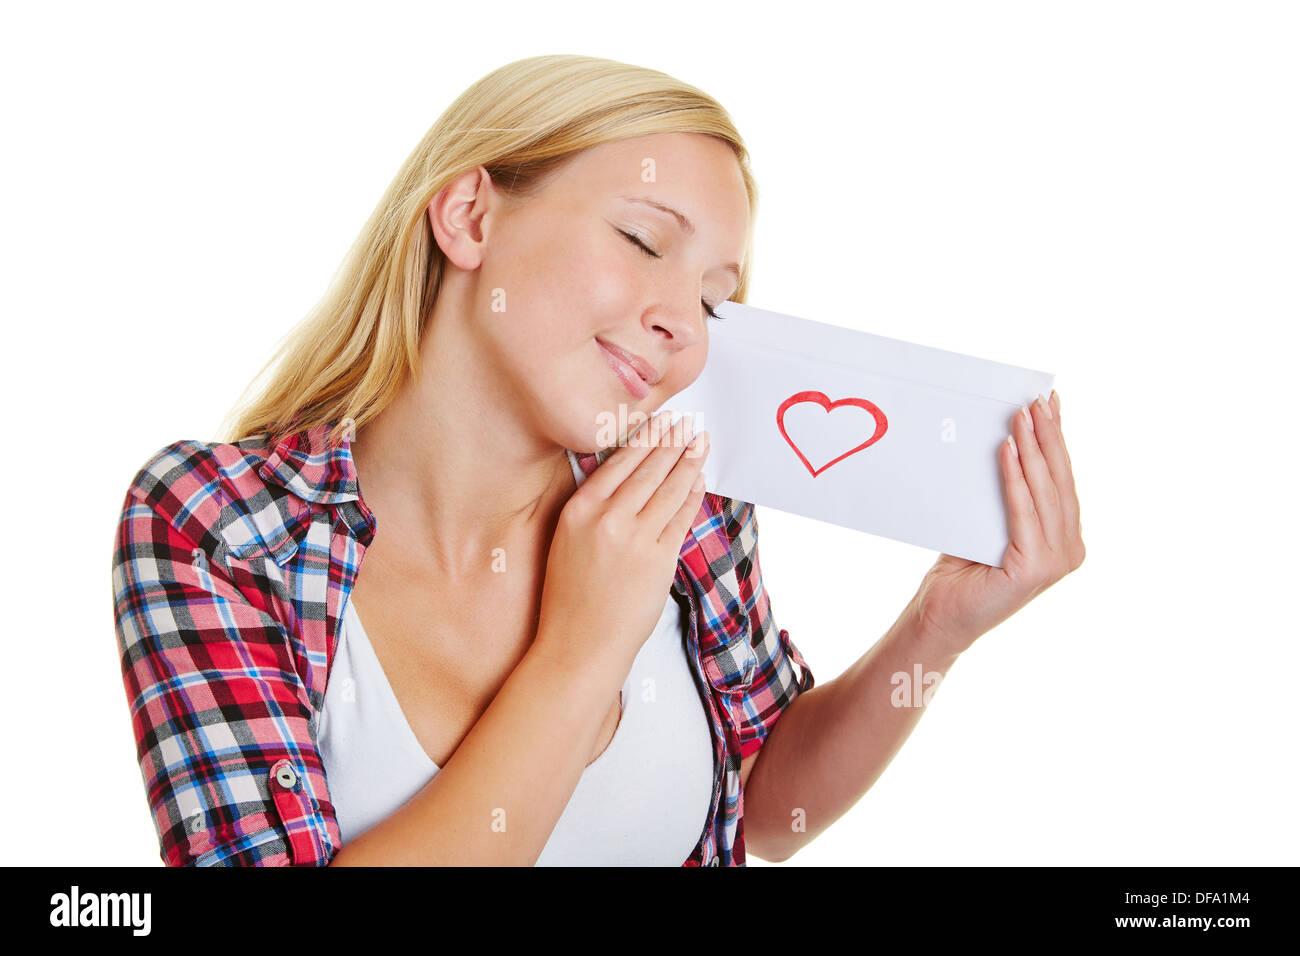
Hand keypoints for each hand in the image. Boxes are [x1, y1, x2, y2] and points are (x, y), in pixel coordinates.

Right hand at [534, 410, 709, 672]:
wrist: (580, 644)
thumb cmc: (570, 596)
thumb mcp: (567, 541)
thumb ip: (591, 508)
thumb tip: (621, 477)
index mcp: (579, 510)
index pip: (619, 462)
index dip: (645, 439)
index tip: (660, 421)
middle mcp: (607, 520)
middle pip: (649, 470)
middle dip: (672, 442)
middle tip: (688, 423)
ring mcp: (636, 540)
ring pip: (669, 489)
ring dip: (688, 462)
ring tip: (700, 443)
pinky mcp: (659, 560)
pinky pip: (681, 518)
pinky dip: (693, 495)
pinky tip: (700, 480)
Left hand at [912, 389, 1084, 655]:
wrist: (942, 615)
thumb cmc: (963, 568)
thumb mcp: (990, 520)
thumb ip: (1006, 492)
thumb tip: (1006, 438)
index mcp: (1065, 539)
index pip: (1063, 479)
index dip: (1058, 439)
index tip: (1051, 403)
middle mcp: (1069, 551)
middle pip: (1059, 481)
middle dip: (1049, 436)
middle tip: (1038, 401)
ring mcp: (1057, 562)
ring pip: (1045, 492)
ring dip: (1033, 449)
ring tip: (1022, 416)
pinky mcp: (1035, 568)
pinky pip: (1023, 511)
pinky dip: (1015, 479)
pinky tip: (1008, 450)